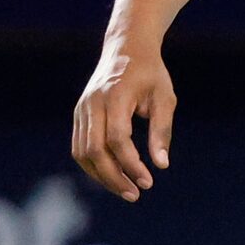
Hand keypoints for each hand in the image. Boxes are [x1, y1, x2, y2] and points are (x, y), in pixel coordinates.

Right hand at [72, 37, 175, 200]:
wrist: (126, 49)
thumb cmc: (151, 75)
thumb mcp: (165, 99)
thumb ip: (162, 131)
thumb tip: (161, 165)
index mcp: (115, 96)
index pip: (117, 139)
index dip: (131, 164)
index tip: (148, 182)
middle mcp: (93, 103)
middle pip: (95, 150)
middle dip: (114, 177)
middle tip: (135, 195)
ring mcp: (82, 109)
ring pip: (82, 152)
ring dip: (102, 176)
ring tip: (126, 190)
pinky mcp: (79, 115)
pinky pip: (80, 147)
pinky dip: (94, 166)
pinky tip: (113, 176)